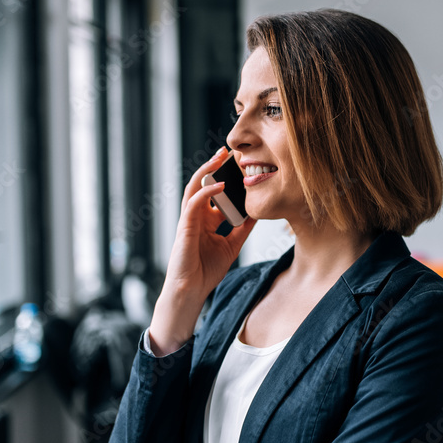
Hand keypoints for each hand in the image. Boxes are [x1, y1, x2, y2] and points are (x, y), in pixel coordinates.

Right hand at [164, 146, 257, 298]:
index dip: (227, 178)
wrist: (192, 290)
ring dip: (207, 170)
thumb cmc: (206, 270)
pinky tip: (220, 184)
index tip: (241, 164)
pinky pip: (194, 203)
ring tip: (221, 156)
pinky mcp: (184, 227)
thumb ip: (242, 228)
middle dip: (215, 166)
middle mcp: (196, 216)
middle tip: (230, 152)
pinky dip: (206, 192)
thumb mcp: (232, 245)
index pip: (216, 192)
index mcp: (206, 220)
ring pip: (195, 188)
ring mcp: (189, 220)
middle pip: (204, 184)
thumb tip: (258, 212)